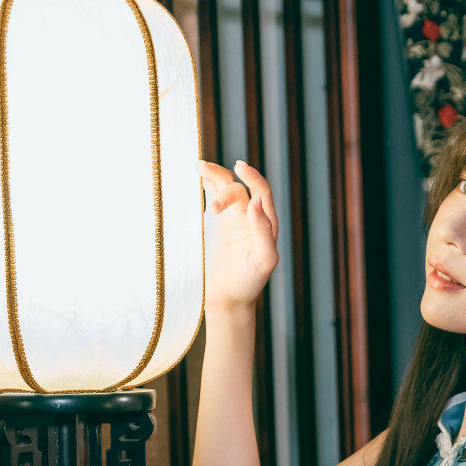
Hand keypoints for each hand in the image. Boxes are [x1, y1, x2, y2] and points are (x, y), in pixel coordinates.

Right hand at [200, 159, 278, 310]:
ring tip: (199, 167)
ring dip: (214, 175)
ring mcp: (232, 218)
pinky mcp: (216, 223)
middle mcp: (251, 217)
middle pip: (239, 189)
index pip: (261, 192)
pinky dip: (207, 184)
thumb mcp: (262, 260)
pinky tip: (199, 175)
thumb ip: (263, 231)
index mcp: (266, 224)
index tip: (239, 167)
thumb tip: (256, 202)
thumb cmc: (248, 283)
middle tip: (212, 209)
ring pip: (225, 187)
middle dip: (225, 191)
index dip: (252, 177)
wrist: (227, 299)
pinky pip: (212, 197)